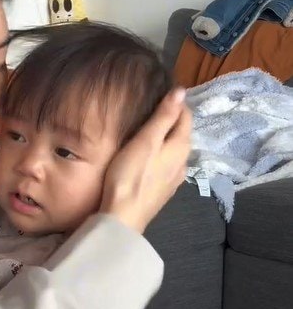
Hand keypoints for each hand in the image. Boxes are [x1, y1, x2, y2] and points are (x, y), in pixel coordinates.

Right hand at [100, 88, 191, 233]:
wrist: (123, 217)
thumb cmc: (131, 174)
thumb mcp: (146, 140)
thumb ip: (164, 116)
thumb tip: (182, 91)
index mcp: (182, 146)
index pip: (186, 116)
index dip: (175, 102)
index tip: (159, 94)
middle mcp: (184, 162)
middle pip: (181, 134)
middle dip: (170, 120)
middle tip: (150, 109)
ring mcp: (175, 179)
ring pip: (174, 151)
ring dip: (164, 139)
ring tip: (146, 132)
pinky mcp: (163, 191)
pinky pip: (166, 165)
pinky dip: (160, 156)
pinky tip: (147, 158)